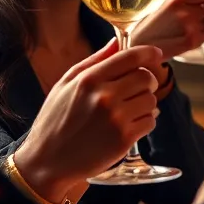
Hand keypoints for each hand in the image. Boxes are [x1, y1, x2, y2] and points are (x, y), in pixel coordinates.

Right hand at [14, 40, 162, 203]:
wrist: (47, 162)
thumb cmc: (55, 121)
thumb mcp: (65, 85)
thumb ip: (94, 61)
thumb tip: (116, 41)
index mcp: (89, 80)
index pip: (130, 57)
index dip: (148, 53)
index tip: (156, 54)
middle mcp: (104, 97)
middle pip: (146, 78)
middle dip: (146, 81)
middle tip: (136, 89)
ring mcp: (116, 119)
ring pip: (151, 100)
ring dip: (145, 103)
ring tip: (127, 110)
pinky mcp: (124, 139)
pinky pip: (151, 121)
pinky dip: (144, 122)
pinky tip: (128, 125)